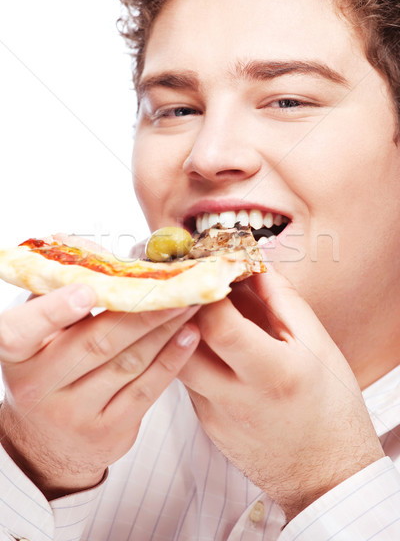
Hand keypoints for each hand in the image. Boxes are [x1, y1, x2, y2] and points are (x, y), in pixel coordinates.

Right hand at [0, 284, 199, 498]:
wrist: (46, 444)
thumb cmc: (46, 369)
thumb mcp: (39, 331)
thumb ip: (58, 290)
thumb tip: (89, 248)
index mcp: (16, 354)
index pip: (23, 332)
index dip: (55, 310)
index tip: (88, 290)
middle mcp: (39, 386)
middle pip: (95, 343)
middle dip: (140, 312)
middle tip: (173, 286)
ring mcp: (74, 414)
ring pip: (127, 363)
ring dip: (164, 329)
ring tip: (190, 303)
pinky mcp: (108, 432)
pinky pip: (146, 390)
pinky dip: (171, 360)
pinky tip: (189, 336)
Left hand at [179, 267, 383, 520]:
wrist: (325, 473)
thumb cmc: (330, 406)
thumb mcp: (318, 346)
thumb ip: (283, 301)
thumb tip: (253, 265)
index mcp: (273, 373)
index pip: (219, 325)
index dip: (209, 291)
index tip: (212, 268)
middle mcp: (238, 398)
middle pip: (183, 344)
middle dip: (183, 307)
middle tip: (193, 282)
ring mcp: (216, 416)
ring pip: (178, 362)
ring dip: (183, 330)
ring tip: (199, 307)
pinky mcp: (207, 424)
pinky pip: (189, 381)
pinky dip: (192, 355)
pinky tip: (207, 343)